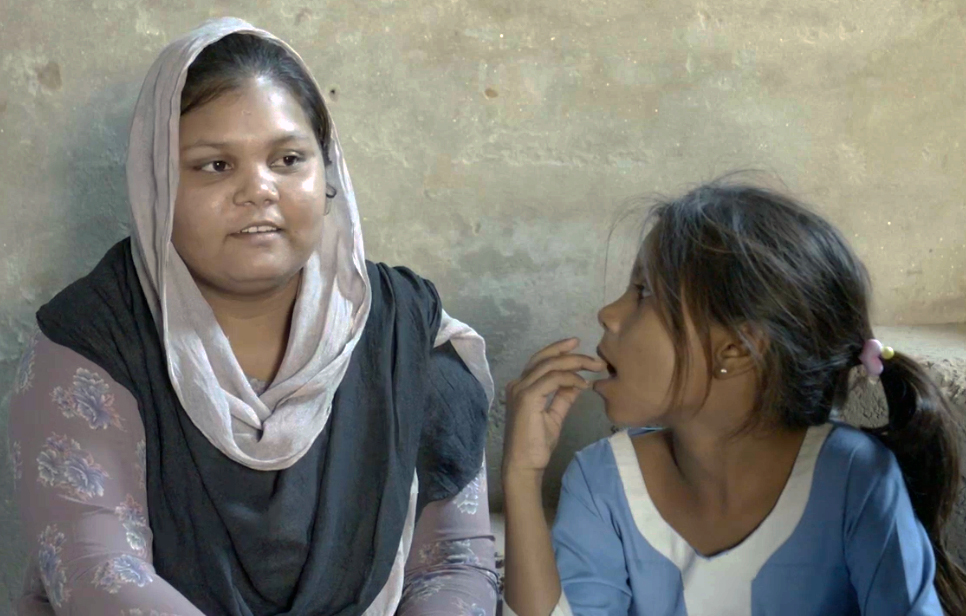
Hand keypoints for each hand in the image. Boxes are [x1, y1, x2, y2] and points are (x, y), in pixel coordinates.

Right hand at [502, 338, 606, 477]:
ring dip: (575, 363)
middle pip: (544, 358)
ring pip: (550, 365)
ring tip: (594, 367)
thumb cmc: (536, 445)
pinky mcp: (527, 398)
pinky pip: (552, 379)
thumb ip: (563, 397)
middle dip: (571, 353)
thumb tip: (578, 383)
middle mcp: (518, 384)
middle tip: (594, 357)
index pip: (541, 361)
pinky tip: (583, 384)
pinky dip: (570, 378)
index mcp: (522, 387)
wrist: (525, 465)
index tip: (578, 345)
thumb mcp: (554, 416)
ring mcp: (521, 390)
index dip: (559, 350)